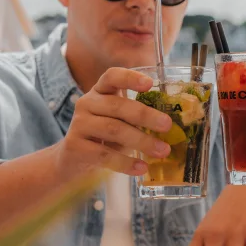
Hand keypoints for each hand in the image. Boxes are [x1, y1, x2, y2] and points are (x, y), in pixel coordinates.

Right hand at [55, 68, 173, 177]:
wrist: (73, 160)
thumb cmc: (104, 136)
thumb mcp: (119, 121)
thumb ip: (137, 118)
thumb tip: (172, 125)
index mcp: (100, 91)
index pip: (112, 76)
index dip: (130, 78)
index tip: (150, 83)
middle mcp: (87, 103)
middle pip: (118, 106)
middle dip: (146, 116)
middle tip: (168, 126)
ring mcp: (79, 124)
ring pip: (114, 130)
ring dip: (141, 141)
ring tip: (162, 151)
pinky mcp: (75, 146)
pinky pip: (104, 154)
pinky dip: (125, 163)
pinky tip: (141, 168)